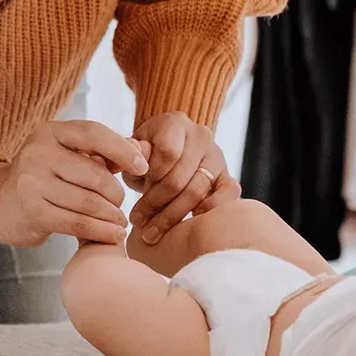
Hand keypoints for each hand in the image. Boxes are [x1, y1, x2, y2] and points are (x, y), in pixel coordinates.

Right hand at [0, 121, 148, 247]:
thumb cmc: (42, 178)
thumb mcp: (66, 156)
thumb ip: (103, 152)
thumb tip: (142, 148)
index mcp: (49, 132)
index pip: (93, 133)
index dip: (123, 150)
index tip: (142, 168)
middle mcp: (37, 152)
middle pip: (96, 174)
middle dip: (116, 193)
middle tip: (121, 204)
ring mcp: (32, 182)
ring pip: (90, 202)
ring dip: (112, 215)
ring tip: (120, 222)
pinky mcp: (33, 211)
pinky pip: (78, 223)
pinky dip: (101, 231)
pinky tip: (113, 235)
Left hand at [125, 112, 238, 243]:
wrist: (171, 148)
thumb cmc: (147, 152)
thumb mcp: (134, 148)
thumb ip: (130, 154)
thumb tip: (127, 163)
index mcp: (176, 123)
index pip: (167, 153)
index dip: (151, 175)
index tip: (137, 188)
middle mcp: (201, 136)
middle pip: (180, 177)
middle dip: (155, 204)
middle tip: (137, 223)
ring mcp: (217, 156)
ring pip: (199, 190)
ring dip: (173, 215)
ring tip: (152, 232)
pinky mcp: (227, 175)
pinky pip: (229, 194)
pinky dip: (210, 210)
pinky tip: (190, 224)